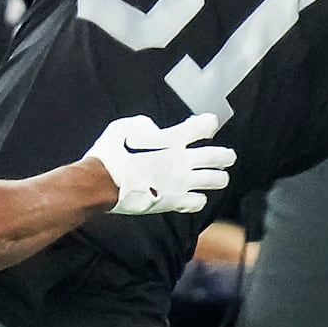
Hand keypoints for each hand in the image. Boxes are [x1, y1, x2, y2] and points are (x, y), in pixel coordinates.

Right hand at [87, 113, 235, 215]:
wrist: (99, 185)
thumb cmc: (108, 155)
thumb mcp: (121, 127)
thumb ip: (142, 124)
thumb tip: (155, 128)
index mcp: (170, 140)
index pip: (203, 127)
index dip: (209, 124)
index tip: (208, 125)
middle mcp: (181, 161)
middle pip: (217, 156)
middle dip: (226, 155)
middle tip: (228, 156)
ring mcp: (180, 183)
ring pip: (215, 180)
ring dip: (219, 177)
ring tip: (219, 177)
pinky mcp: (174, 202)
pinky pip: (198, 202)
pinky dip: (199, 199)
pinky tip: (196, 197)